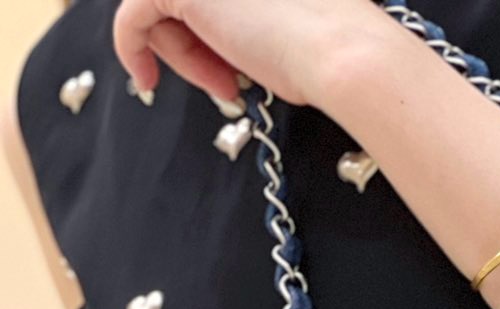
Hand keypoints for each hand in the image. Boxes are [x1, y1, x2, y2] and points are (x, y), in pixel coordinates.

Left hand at [112, 0, 392, 109]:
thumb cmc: (327, 54)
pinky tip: (146, 79)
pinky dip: (133, 49)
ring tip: (220, 85)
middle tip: (226, 82)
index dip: (207, 33)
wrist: (343, 56)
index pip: (206, 4)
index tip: (225, 70)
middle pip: (180, 2)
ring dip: (181, 53)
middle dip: (193, 43)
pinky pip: (131, 16)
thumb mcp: (280, 25)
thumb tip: (222, 37)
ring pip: (159, 7)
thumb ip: (245, 19)